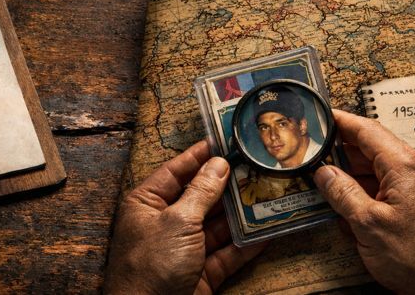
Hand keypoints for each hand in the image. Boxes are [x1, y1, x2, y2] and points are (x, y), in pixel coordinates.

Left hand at [104, 141, 264, 293]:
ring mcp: (183, 250)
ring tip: (267, 192)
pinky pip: (226, 254)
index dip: (199, 156)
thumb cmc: (151, 266)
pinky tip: (267, 230)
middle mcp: (164, 224)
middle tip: (254, 166)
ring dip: (241, 213)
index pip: (176, 171)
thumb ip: (201, 193)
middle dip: (227, 185)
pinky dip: (246, 244)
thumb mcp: (178, 222)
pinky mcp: (200, 274)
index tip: (223, 140)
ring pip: (217, 225)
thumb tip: (218, 164)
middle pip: (200, 197)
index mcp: (146, 204)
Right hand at [313, 110, 414, 293]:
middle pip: (373, 148)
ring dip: (356, 174)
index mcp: (404, 165)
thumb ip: (343, 193)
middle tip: (316, 155)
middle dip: (343, 152)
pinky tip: (355, 205)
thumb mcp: (368, 224)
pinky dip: (372, 189)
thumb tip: (324, 172)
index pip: (366, 130)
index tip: (322, 116)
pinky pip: (394, 185)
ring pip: (382, 168)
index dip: (340, 121)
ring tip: (330, 184)